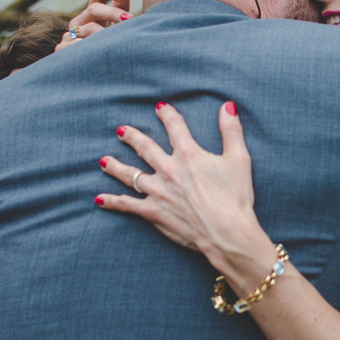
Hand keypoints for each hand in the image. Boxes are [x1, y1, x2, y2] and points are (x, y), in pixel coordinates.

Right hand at [56, 0, 131, 51]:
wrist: (89, 74)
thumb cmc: (108, 46)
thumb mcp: (117, 27)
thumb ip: (120, 9)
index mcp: (93, 12)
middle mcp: (79, 20)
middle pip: (94, 9)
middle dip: (113, 14)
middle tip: (130, 20)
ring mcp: (69, 35)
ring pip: (87, 28)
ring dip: (104, 33)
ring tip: (117, 41)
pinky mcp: (61, 50)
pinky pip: (77, 45)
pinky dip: (89, 47)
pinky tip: (99, 52)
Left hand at [95, 102, 273, 279]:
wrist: (227, 232)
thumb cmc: (235, 197)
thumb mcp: (239, 159)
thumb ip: (231, 131)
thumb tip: (227, 106)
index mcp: (189, 155)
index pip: (174, 127)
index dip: (167, 114)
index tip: (159, 107)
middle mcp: (169, 170)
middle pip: (145, 147)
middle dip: (132, 137)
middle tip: (121, 130)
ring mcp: (158, 192)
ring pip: (130, 175)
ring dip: (115, 166)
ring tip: (103, 161)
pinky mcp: (154, 212)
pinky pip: (128, 205)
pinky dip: (113, 202)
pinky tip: (100, 199)